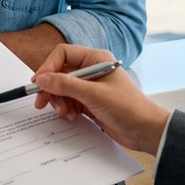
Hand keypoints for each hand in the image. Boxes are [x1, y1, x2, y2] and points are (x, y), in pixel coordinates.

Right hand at [32, 44, 168, 154]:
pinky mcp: (90, 101)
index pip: (63, 54)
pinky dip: (67, 109)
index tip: (39, 83)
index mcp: (96, 59)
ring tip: (65, 113)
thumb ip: (66, 85)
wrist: (145, 131)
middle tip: (41, 103)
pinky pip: (69, 101)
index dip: (48, 67)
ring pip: (63, 89)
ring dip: (59, 101)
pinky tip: (73, 117)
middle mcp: (91, 69)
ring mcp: (90, 86)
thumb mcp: (94, 95)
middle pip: (60, 73)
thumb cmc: (128, 108)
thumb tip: (42, 79)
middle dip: (51, 88)